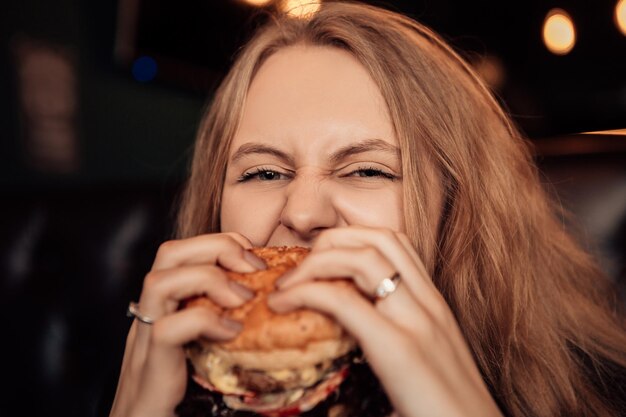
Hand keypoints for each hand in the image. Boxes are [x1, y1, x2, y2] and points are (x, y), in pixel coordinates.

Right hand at [109, 233, 265, 416]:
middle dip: (216, 247)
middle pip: (168, 253)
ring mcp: (143, 343)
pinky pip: (167, 330)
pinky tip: (231, 332)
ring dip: (208, 278)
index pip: (183, 252)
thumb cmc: (181, 397)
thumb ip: (223, 324)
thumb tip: (267, 306)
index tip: (255, 259)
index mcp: (164, 308)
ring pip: (158, 282)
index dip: (221, 243)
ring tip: (243, 297)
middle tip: (253, 268)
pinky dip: (204, 321)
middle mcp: (149, 318)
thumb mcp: (206, 350)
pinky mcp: (150, 371)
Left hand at [268, 226, 502, 416]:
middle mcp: (428, 303)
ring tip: (287, 285)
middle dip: (328, 242)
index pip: (393, 243)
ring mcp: (416, 321)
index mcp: (434, 304)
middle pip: (375, 238)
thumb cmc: (449, 408)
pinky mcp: (398, 349)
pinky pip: (342, 301)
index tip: (320, 261)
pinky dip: (305, 293)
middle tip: (298, 270)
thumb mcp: (429, 357)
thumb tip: (352, 327)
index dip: (350, 240)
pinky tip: (283, 304)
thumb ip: (399, 332)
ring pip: (360, 257)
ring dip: (314, 262)